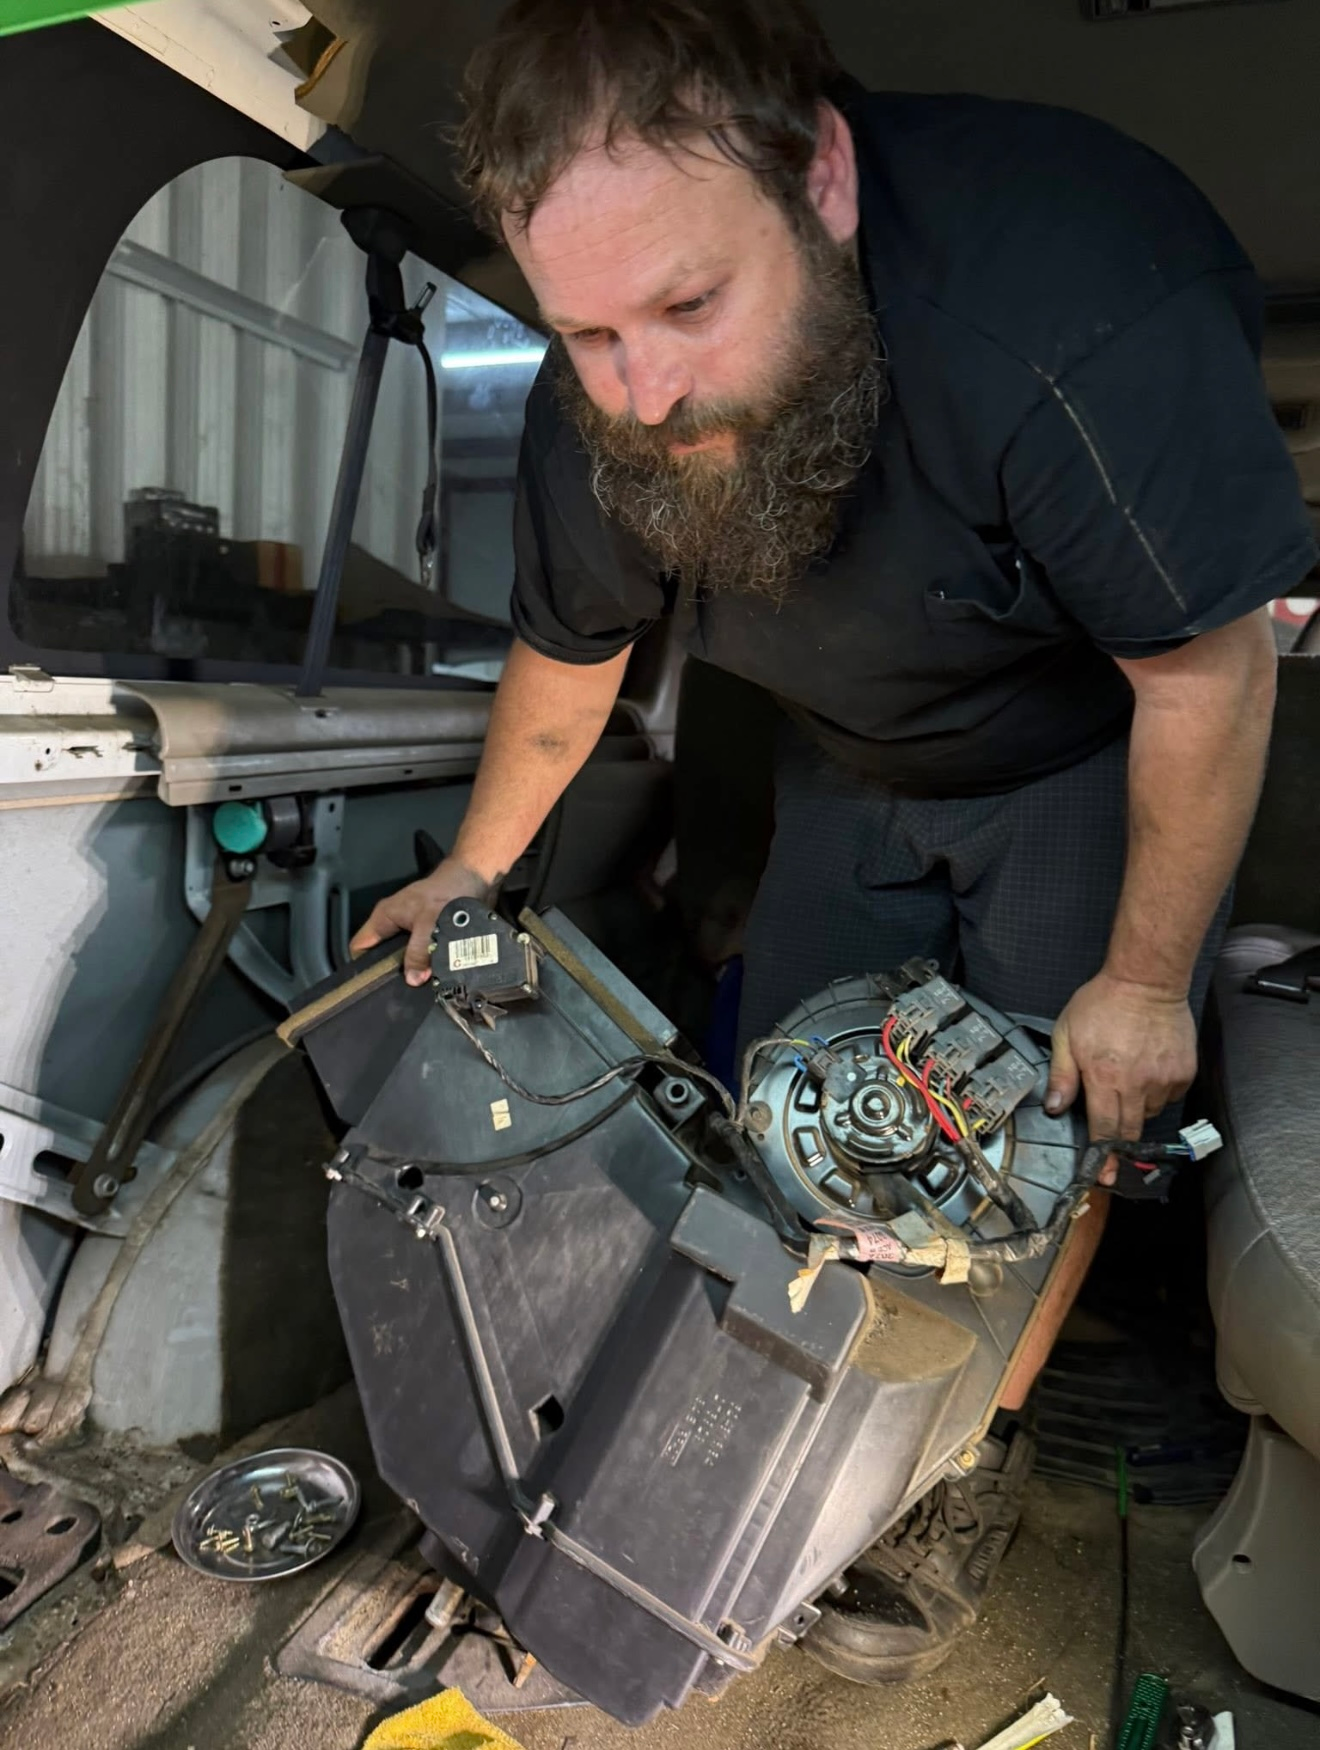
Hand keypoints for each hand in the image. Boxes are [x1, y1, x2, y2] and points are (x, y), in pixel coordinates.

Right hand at [349, 858, 493, 986]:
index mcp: (384, 917)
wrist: (475, 879)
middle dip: (390, 973)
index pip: (359, 946)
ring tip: (417, 989)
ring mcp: (411, 930)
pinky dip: (426, 966)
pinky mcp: (428, 934)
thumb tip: (413, 980)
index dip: (361, 967)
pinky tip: (433, 978)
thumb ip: (419, 952)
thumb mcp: (430, 922)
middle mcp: (393, 924)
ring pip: (403, 957)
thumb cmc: (448, 893)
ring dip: (411, 971)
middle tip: (399, 992)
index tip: (371, 986)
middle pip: (381, 955)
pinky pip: (421, 955)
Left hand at [1045, 971, 1196, 1185]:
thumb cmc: (1102, 1004)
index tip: (1103, 1177)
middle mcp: (1138, 1084)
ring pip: (1148, 1113)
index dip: (1103, 1157)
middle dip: (1119, 1148)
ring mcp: (1164, 1079)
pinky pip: (1167, 1096)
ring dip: (1135, 1110)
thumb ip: (1061, 1076)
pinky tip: (1145, 1070)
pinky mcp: (1183, 1072)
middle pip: (1129, 1130)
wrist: (1147, 981)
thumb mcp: (1067, 1035)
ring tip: (1125, 1082)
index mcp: (1105, 1077)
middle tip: (1113, 1161)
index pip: (1105, 1129)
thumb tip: (1054, 1108)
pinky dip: (1156, 1093)